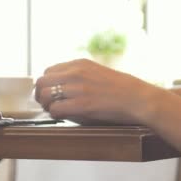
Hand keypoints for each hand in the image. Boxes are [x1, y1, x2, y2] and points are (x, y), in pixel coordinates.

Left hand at [35, 59, 165, 125]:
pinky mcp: (81, 104)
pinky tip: (65, 117)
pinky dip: (55, 115)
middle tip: (50, 106)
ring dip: (47, 106)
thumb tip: (60, 90)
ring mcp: (78, 88)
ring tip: (57, 112)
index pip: (48, 71)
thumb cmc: (122, 91)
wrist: (139, 99)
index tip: (52, 95)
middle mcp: (75, 72)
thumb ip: (79, 77)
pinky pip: (54, 109)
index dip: (47, 85)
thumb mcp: (98, 74)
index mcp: (79, 63)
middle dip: (42, 95)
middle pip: (41, 82)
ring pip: (45, 95)